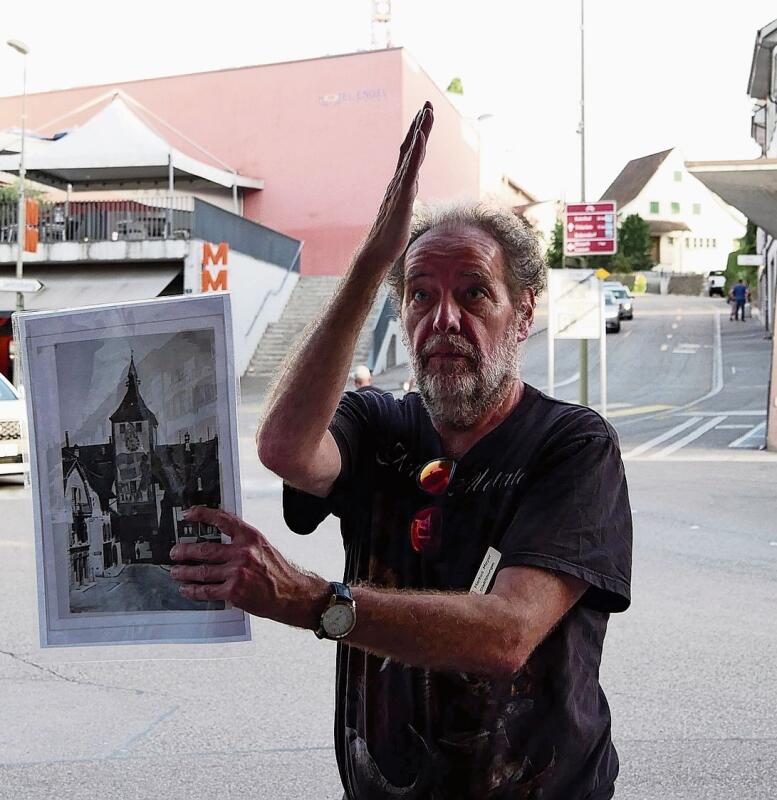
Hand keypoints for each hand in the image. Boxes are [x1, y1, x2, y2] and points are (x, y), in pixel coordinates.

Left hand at [169, 506, 328, 628]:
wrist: (291, 594)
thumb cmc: (278, 571)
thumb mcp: (263, 547)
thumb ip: (242, 541)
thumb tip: (218, 537)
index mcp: (251, 537)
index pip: (222, 520)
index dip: (202, 515)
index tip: (188, 515)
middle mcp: (243, 553)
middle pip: (205, 549)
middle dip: (185, 551)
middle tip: (175, 552)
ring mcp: (237, 573)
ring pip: (202, 571)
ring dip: (185, 572)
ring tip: (175, 572)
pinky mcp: (234, 592)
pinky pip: (207, 591)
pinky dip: (193, 590)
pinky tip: (186, 589)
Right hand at [359, 101, 433, 267]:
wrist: (378, 252)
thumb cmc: (391, 236)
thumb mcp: (404, 211)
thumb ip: (407, 196)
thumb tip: (411, 188)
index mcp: (401, 184)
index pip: (411, 154)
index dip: (418, 134)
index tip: (425, 115)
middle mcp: (399, 181)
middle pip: (411, 148)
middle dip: (420, 125)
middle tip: (427, 104)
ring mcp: (399, 188)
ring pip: (411, 156)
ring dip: (419, 133)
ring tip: (426, 113)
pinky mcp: (402, 198)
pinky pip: (409, 172)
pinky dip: (415, 154)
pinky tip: (421, 140)